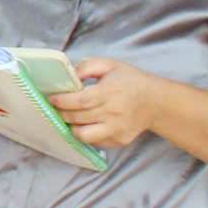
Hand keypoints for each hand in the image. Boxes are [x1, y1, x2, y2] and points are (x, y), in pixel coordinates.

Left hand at [51, 59, 166, 148]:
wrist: (155, 102)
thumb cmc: (131, 81)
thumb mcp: (110, 65)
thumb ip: (88, 67)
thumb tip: (70, 76)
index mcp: (111, 92)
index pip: (81, 101)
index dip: (62, 101)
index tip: (52, 99)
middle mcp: (114, 113)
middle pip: (79, 118)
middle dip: (61, 114)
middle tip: (54, 109)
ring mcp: (117, 129)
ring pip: (84, 135)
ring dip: (71, 128)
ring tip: (67, 119)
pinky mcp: (119, 141)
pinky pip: (95, 142)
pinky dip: (85, 135)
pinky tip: (82, 125)